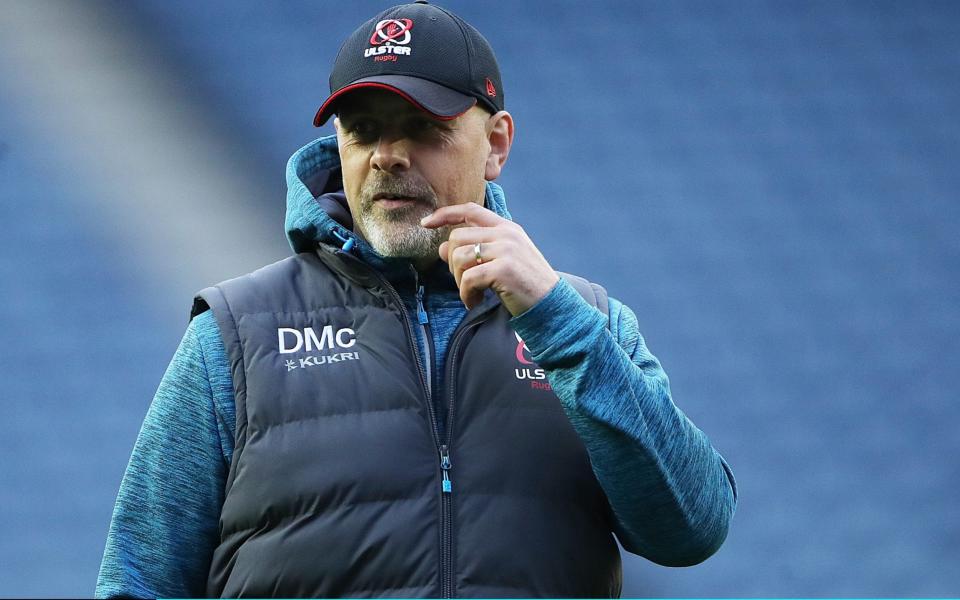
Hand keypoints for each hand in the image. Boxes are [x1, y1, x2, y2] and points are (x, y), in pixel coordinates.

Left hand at [421, 202, 559, 314]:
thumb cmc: (525, 284)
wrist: (551, 304)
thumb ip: (475, 251)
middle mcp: (506, 234)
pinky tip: (474, 302)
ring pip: (459, 258)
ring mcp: (506, 250)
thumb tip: (441, 248)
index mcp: (506, 227)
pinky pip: (468, 279)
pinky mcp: (503, 269)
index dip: (445, 214)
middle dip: (452, 263)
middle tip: (464, 282)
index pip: (470, 210)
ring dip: (459, 282)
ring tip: (471, 295)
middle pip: (457, 238)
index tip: (425, 223)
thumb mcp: (501, 262)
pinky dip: (466, 294)